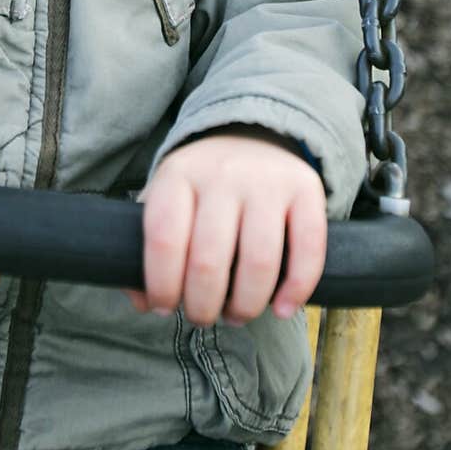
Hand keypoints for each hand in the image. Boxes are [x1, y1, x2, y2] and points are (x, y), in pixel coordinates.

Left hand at [124, 134, 325, 326]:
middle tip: (202, 317)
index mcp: (178, 175)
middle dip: (202, 306)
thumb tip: (142, 301)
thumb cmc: (203, 184)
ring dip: (245, 305)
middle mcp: (222, 174)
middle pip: (208, 260)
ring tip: (236, 315)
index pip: (163, 239)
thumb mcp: (167, 198)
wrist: (253, 132)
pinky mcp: (306, 189)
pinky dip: (296, 290)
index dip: (161, 285)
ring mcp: (267, 180)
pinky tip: (282, 308)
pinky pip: (308, 249)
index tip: (162, 307)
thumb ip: (149, 247)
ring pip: (258, 262)